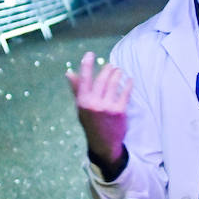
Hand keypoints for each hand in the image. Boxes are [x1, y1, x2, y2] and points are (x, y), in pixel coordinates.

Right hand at [66, 52, 132, 167]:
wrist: (103, 144)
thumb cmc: (91, 123)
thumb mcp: (80, 108)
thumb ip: (77, 90)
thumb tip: (69, 72)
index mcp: (82, 102)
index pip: (84, 78)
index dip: (86, 64)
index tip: (90, 54)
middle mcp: (93, 103)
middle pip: (101, 79)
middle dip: (107, 69)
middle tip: (112, 66)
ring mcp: (107, 107)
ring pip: (113, 83)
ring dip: (117, 74)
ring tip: (119, 71)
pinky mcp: (119, 111)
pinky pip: (125, 93)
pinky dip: (128, 84)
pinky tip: (129, 80)